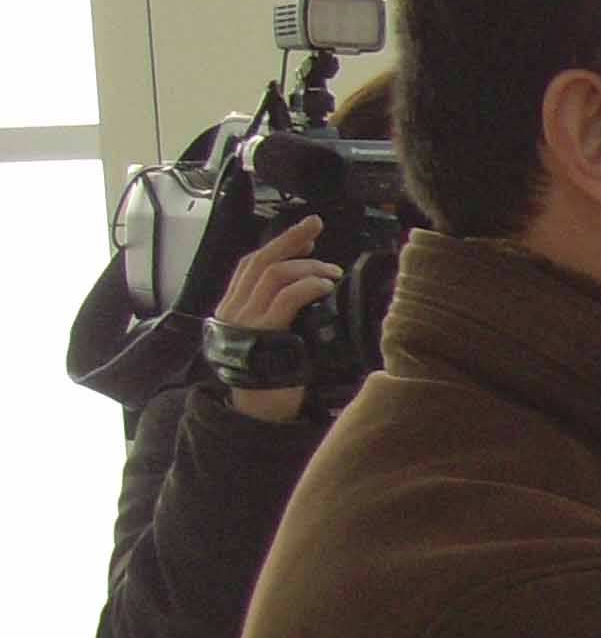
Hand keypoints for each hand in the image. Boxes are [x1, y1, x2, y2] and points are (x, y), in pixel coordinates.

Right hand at [207, 213, 339, 424]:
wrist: (256, 412)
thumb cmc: (271, 378)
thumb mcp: (269, 339)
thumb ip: (277, 315)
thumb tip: (306, 291)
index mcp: (232, 308)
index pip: (250, 265)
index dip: (278, 245)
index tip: (305, 236)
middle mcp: (233, 309)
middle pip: (260, 260)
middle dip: (290, 238)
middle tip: (316, 225)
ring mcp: (245, 319)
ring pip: (273, 274)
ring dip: (307, 266)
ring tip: (331, 271)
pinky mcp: (261, 332)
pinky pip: (285, 297)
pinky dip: (307, 285)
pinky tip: (325, 286)